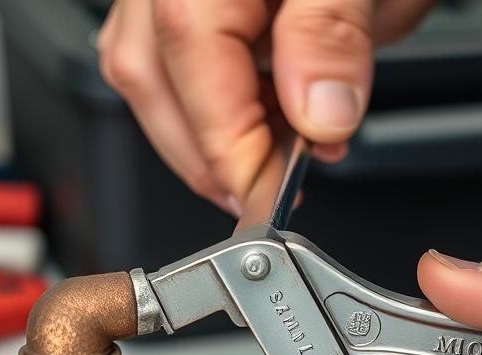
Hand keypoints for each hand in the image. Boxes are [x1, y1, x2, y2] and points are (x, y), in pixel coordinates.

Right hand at [97, 0, 433, 213]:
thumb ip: (334, 32)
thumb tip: (318, 119)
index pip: (187, 59)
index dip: (227, 144)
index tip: (270, 195)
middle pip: (147, 74)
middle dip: (207, 150)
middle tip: (270, 189)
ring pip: (147, 70)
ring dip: (201, 132)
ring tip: (266, 159)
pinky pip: (169, 54)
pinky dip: (208, 101)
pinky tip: (255, 117)